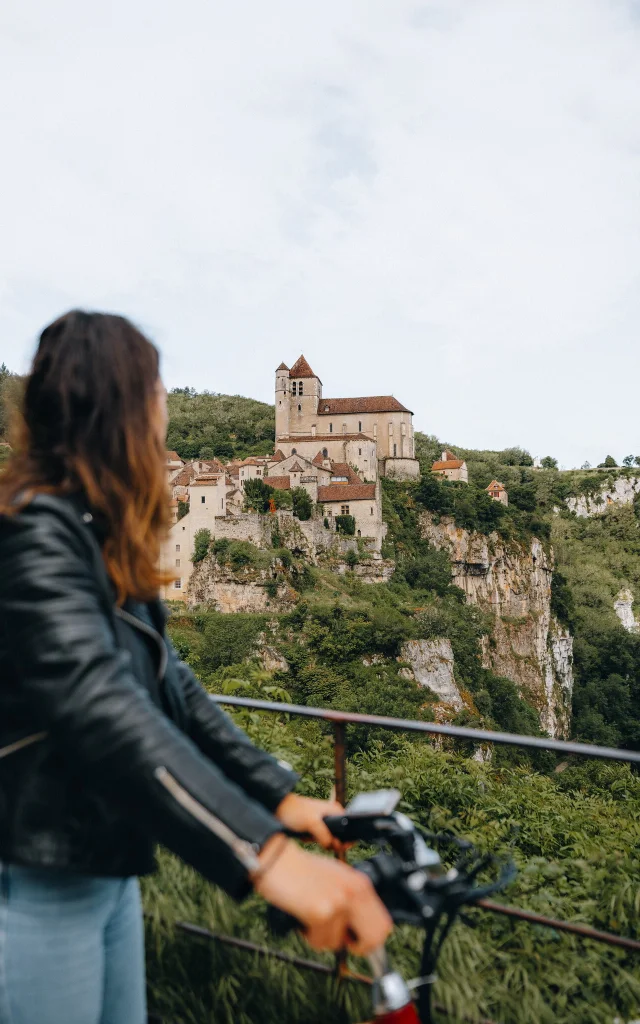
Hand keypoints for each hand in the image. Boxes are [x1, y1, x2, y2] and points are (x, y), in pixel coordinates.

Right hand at [253, 838, 392, 955]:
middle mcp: (354, 892)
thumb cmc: (300, 870)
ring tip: (311, 918)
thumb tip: (360, 931)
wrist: (276, 860)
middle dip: (357, 947)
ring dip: (322, 937)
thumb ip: (351, 900)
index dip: (371, 940)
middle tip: (340, 940)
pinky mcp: (322, 912)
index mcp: (360, 883)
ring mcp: (339, 902)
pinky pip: (320, 942)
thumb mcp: (335, 878)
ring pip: (338, 944)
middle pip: (373, 939)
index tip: (356, 941)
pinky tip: (302, 917)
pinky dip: (309, 936)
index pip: (383, 924)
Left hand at [275, 793, 343, 850]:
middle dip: (328, 842)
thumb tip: (331, 845)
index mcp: (335, 811)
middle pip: (339, 837)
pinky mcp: (314, 828)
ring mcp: (323, 823)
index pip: (349, 828)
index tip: (337, 845)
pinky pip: (318, 840)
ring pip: (327, 840)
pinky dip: (311, 840)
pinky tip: (304, 835)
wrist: (278, 809)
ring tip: (308, 834)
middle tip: (317, 839)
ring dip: (317, 841)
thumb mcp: (311, 822)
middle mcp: (331, 816)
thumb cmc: (295, 811)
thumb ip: (324, 835)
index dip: (346, 840)